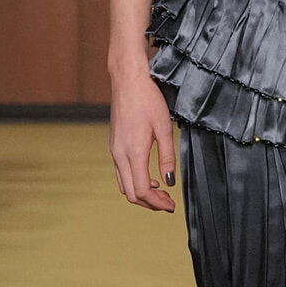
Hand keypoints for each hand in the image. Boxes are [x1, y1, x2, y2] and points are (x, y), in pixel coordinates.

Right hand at [109, 65, 176, 210]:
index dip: (156, 204)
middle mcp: (119, 154)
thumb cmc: (148, 100)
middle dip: (150, 203)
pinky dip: (134, 181)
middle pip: (130, 193)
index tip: (171, 206)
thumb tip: (169, 181)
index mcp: (133, 152)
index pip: (141, 191)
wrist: (128, 80)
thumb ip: (167, 158)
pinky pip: (121, 173)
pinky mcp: (114, 145)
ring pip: (124, 185)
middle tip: (169, 203)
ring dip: (142, 194)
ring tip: (162, 192)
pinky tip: (149, 177)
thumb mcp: (164, 129)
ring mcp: (114, 150)